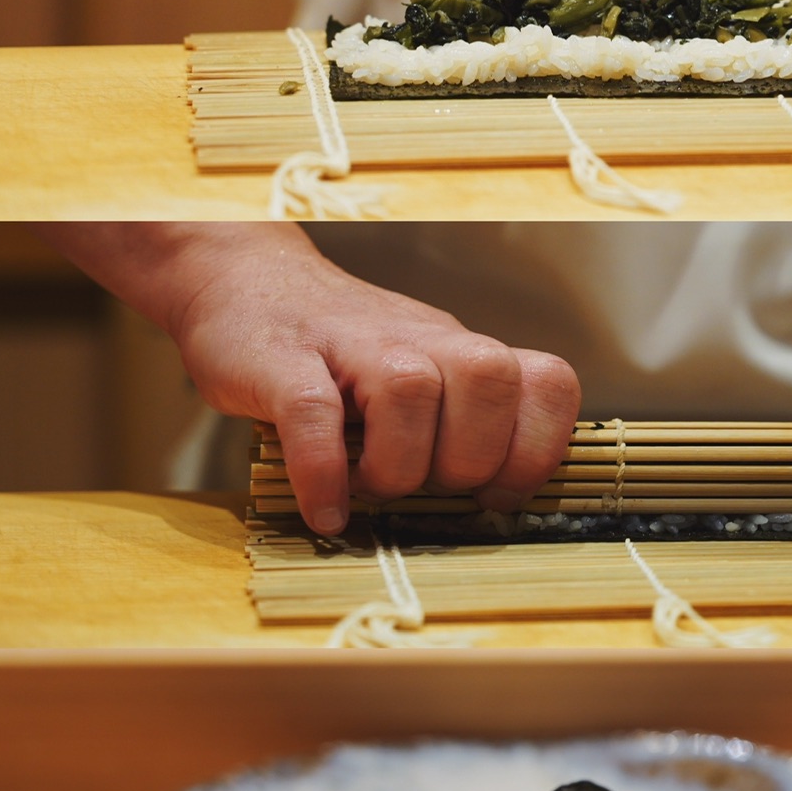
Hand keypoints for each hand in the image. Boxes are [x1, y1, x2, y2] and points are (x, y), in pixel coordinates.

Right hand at [29, 223, 580, 534]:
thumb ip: (463, 421)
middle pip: (489, 380)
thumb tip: (498, 500)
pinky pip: (314, 415)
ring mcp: (352, 344)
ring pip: (410, 391)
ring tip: (369, 487)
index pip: (548, 383)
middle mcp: (420, 340)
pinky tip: (325, 510)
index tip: (497, 493)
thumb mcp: (421, 372)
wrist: (242, 280)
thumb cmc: (340, 351)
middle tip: (423, 485)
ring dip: (396, 464)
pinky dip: (324, 474)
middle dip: (468, 460)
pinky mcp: (283, 360)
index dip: (537, 450)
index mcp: (461, 351)